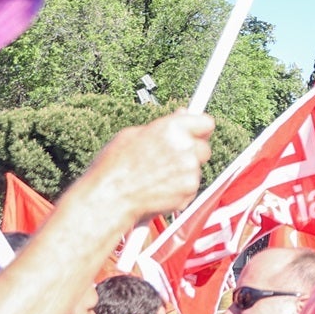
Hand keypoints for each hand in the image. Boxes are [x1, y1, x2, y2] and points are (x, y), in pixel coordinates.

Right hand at [77, 110, 214, 223]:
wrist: (108, 199)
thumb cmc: (113, 168)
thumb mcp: (131, 135)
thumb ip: (163, 126)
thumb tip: (182, 115)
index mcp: (172, 128)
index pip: (206, 122)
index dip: (200, 129)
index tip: (197, 133)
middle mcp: (185, 147)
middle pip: (204, 148)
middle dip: (192, 153)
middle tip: (169, 161)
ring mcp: (190, 170)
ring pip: (196, 170)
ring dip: (183, 173)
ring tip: (155, 178)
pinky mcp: (189, 190)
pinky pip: (191, 188)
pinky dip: (180, 190)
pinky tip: (158, 190)